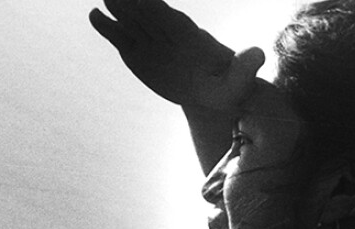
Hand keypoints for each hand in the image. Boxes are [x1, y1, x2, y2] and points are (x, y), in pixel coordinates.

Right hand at [89, 0, 264, 110]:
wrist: (213, 93)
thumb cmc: (228, 86)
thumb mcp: (240, 80)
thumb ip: (246, 66)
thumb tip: (259, 54)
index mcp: (191, 37)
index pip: (171, 20)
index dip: (158, 9)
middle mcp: (168, 34)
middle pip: (148, 16)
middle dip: (134, 4)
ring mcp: (152, 42)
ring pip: (133, 22)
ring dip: (118, 10)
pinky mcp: (140, 54)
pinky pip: (123, 38)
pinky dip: (110, 29)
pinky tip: (95, 16)